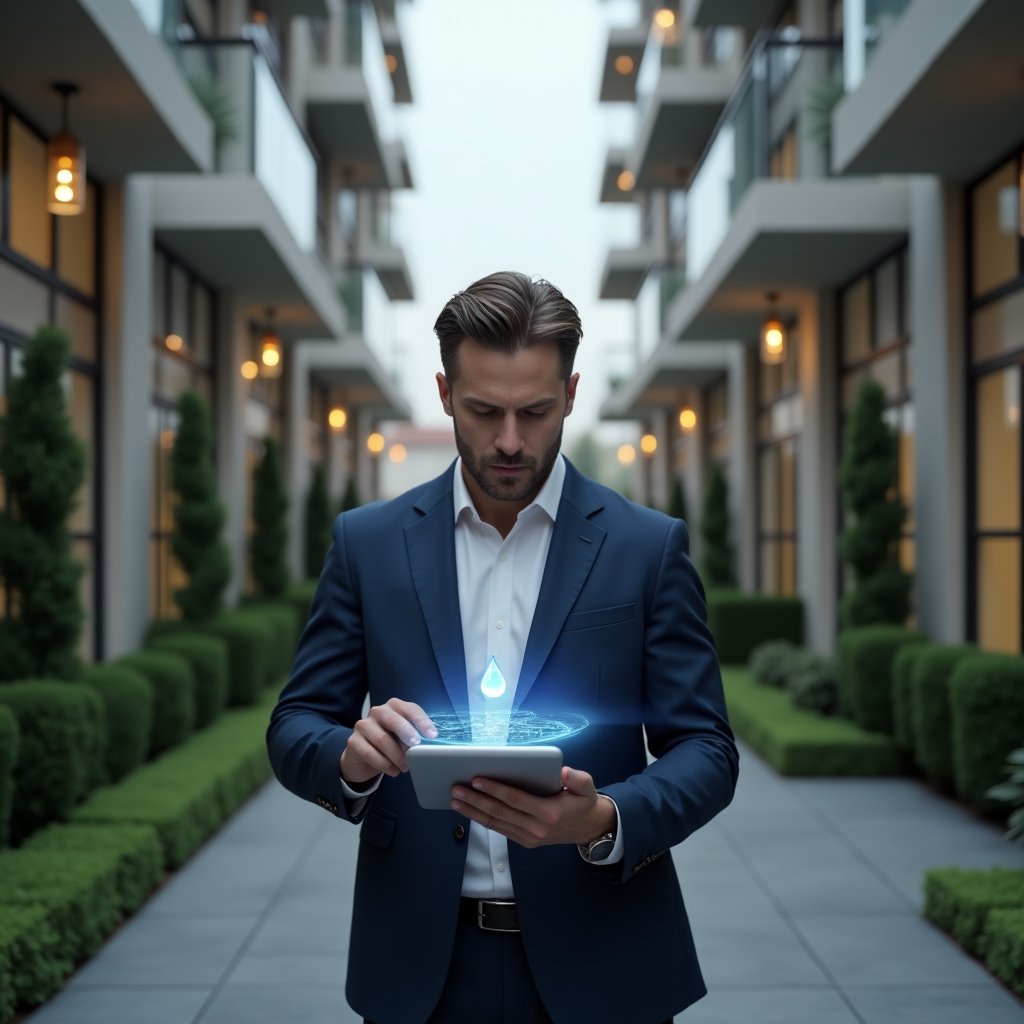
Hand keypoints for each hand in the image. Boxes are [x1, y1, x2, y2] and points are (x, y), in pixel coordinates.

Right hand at [340, 698, 436, 784]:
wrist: (363, 758)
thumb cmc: (390, 744)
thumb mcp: (403, 738)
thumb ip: (414, 736)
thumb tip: (429, 744)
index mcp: (394, 707)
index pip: (410, 709)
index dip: (422, 721)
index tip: (432, 735)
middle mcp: (377, 712)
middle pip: (393, 720)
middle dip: (407, 733)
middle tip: (416, 747)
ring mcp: (363, 725)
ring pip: (382, 739)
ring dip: (397, 756)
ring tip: (406, 767)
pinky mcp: (353, 741)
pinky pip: (369, 753)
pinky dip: (384, 764)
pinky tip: (393, 771)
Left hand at [450, 766, 615, 848]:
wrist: (588, 829)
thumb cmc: (583, 803)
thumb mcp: (588, 788)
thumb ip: (578, 778)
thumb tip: (563, 770)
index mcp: (548, 813)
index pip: (515, 799)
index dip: (494, 789)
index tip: (477, 779)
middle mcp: (536, 828)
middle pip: (499, 813)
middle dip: (476, 800)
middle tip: (456, 789)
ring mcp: (528, 838)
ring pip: (496, 824)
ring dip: (473, 812)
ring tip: (455, 800)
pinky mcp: (524, 842)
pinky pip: (500, 830)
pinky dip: (482, 820)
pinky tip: (469, 811)